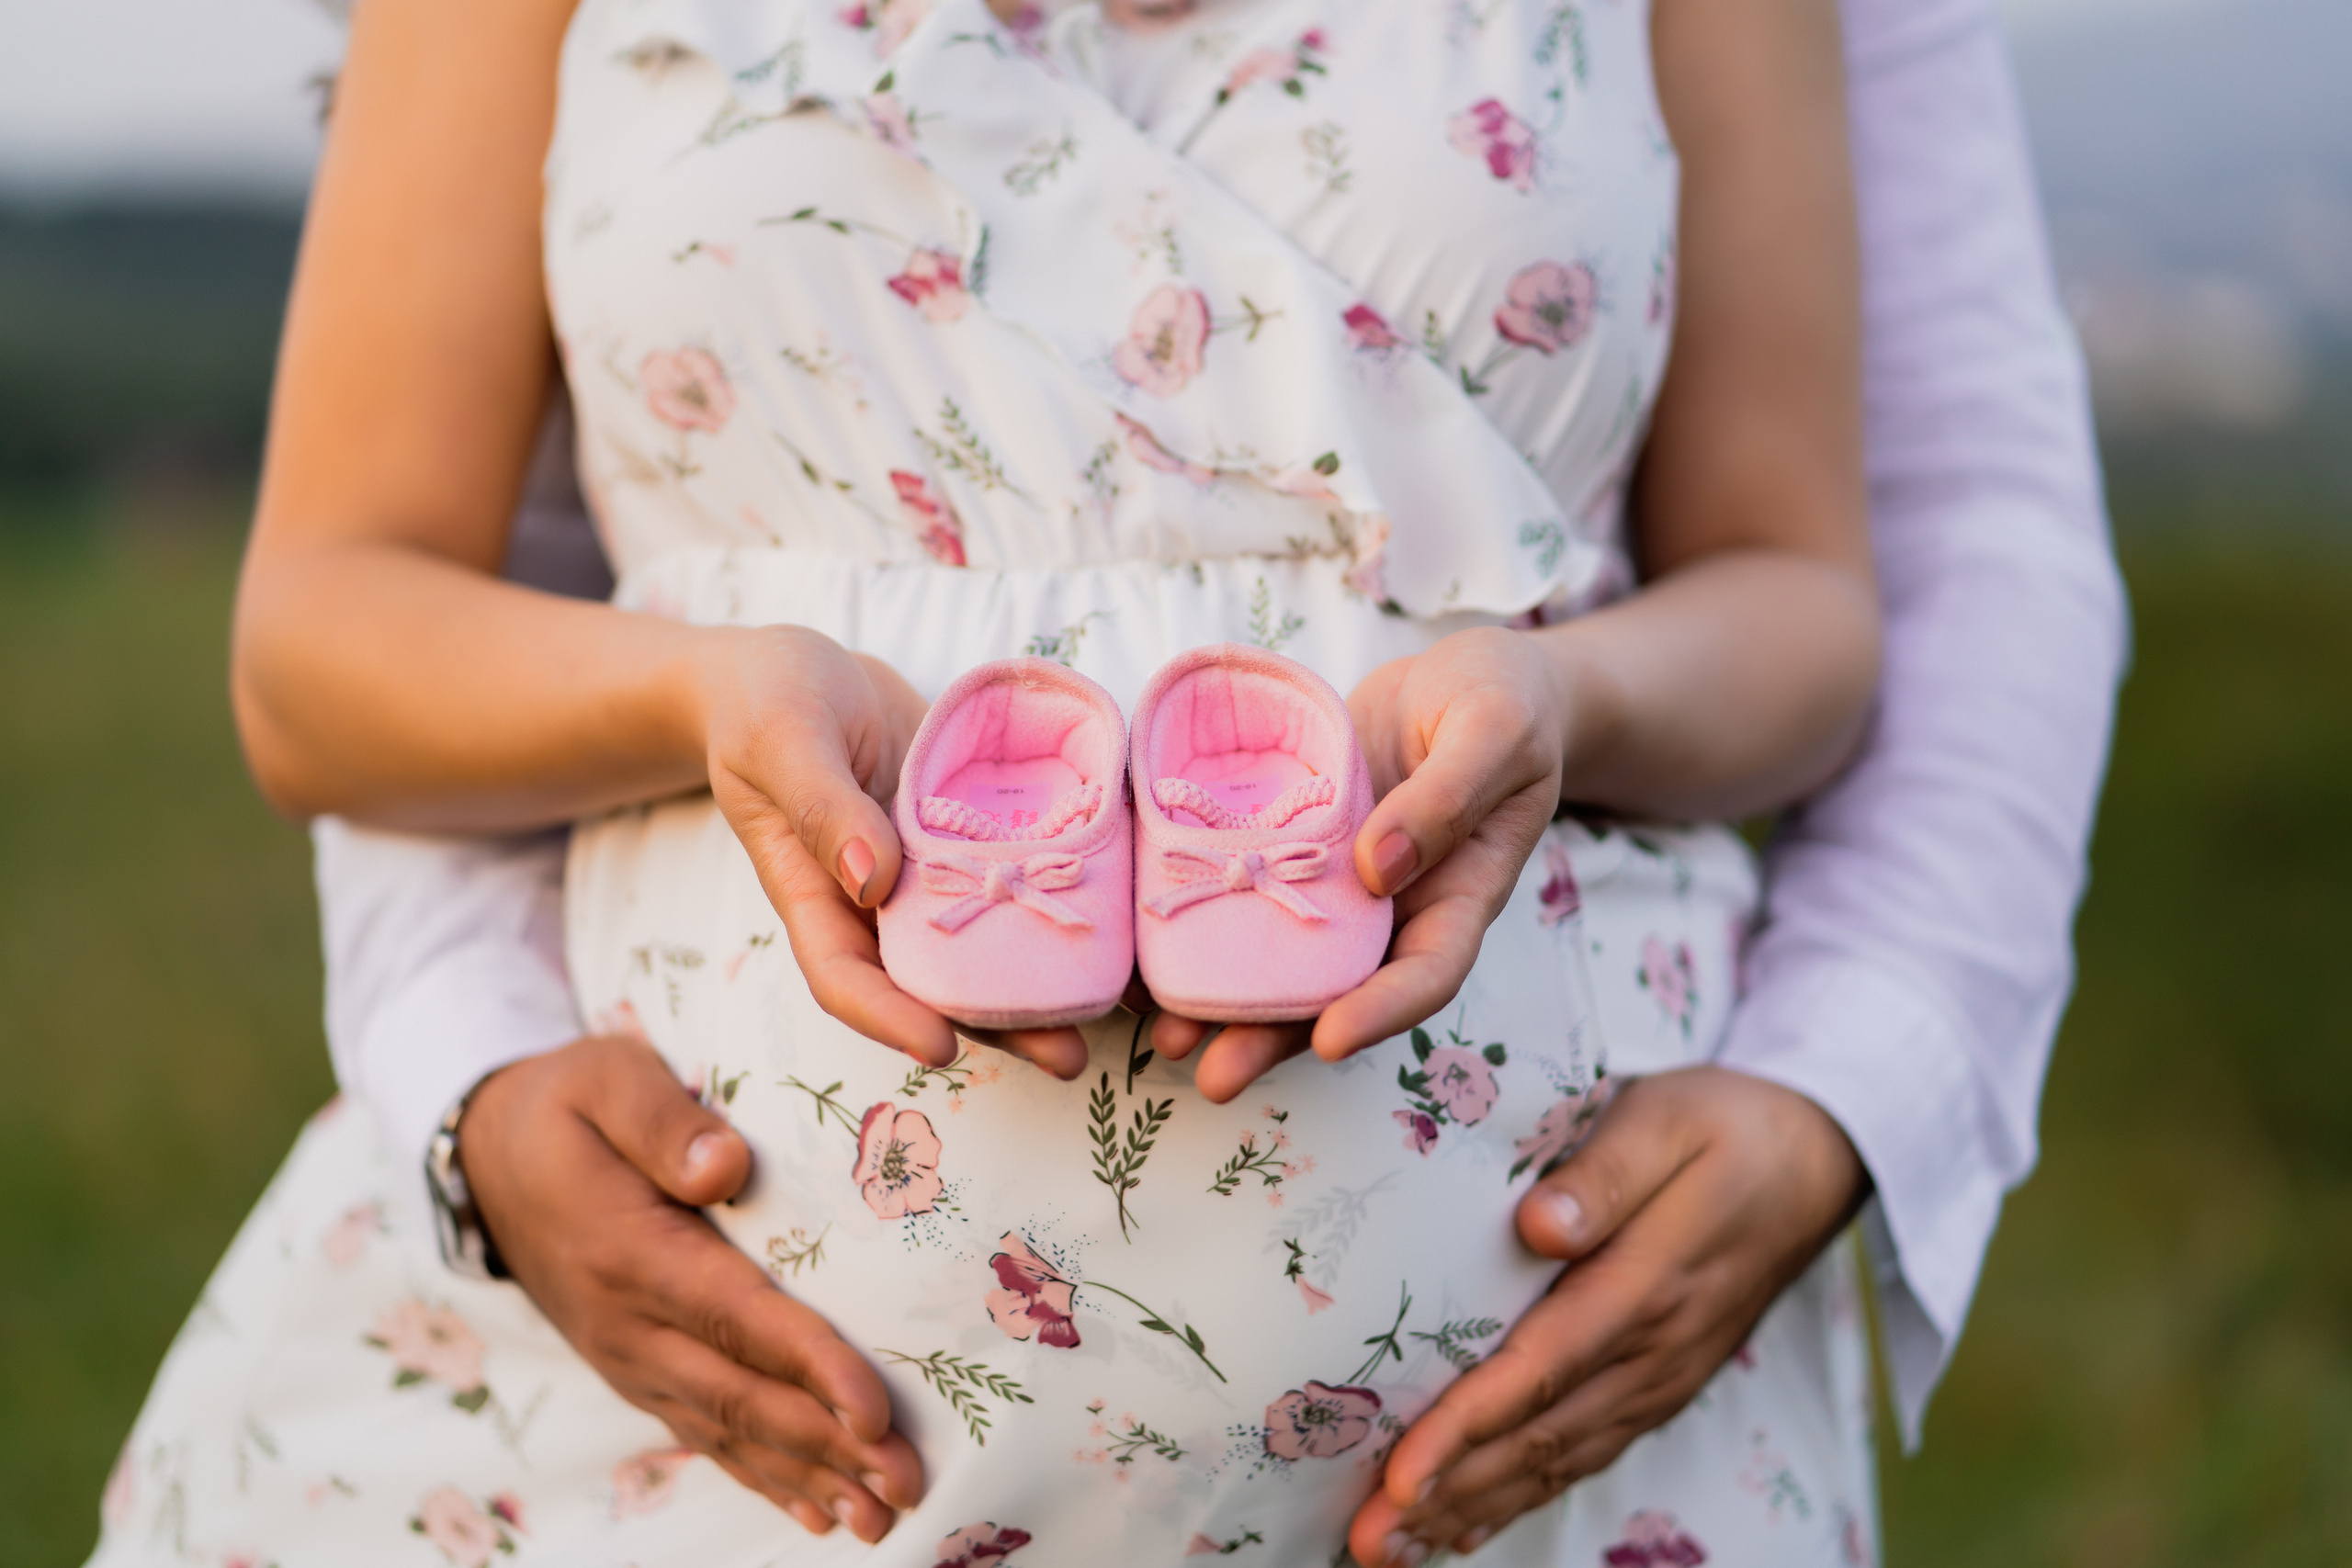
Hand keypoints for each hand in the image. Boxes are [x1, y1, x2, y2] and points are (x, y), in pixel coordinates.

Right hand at [460, 1034, 927, 1538]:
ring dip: (807, 1475)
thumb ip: (663, 1119)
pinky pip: (705, 1432)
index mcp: (628, 1250)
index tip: (873, 1410)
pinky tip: (816, 1512)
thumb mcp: (605, 1079)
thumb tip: (726, 1165)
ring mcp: (629, 1357)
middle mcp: (627, 1323)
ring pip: (728, 1428)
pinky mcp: (637, 1370)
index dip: (808, 1366)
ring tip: (881, 1516)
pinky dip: (762, 1477)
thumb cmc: (567, 1104)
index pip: (732, 1316)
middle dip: (828, 1445)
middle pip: (740, 1394)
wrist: (488, 1157)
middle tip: (908, 1482)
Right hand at [693, 627, 1090, 1079]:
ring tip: (1116, 1010)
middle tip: (1069, 1057)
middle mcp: (875, 899)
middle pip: (934, 982)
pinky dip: (1062, 902)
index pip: (846, 977)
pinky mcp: (967, 836)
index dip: (891, 1018)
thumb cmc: (765, 698)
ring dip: (1044, 983)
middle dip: (998, 1025)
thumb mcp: (783, 738)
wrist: (797, 670)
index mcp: (816, 892)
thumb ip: (822, 806)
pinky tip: (1125, 924)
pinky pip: (1013, 878)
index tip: (943, 1046)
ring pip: (985, 943)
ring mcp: (927, 871)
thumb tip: (873, 881)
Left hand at [1154, 627, 1568, 1100]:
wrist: (1458, 681)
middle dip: (1276, 1037)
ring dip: (1224, 1000)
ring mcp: (1337, 882)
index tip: (1330, 1040)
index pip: (1428, 972)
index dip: (1382, 1012)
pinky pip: (1249, 891)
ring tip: (1160, 1033)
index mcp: (1458, 894)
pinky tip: (1145, 946)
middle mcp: (1393, 907)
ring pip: (1282, 957)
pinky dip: (1201, 921)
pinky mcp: (1292, 847)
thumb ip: (1449, 794)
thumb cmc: (1502, 701)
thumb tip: (1380, 866)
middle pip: (1338, 990)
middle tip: (1212, 1076)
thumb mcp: (1495, 731)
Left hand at [1345, 1067, 1867, 1564]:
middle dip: (1448, 1495)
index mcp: (1647, 1284)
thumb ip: (1607, 1172)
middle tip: (1367, 1539)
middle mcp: (1654, 1352)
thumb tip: (1539, 1225)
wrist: (1815, 1160)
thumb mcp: (1668, 1120)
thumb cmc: (1726, 1127)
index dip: (1468, 1428)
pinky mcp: (1660, 1386)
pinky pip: (1584, 1456)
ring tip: (1392, 1547)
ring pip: (1557, 1461)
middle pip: (1540, 1439)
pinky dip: (1523, 1496)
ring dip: (1473, 1509)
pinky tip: (1467, 1525)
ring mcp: (1660, 1379)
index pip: (1542, 1371)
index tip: (1403, 1475)